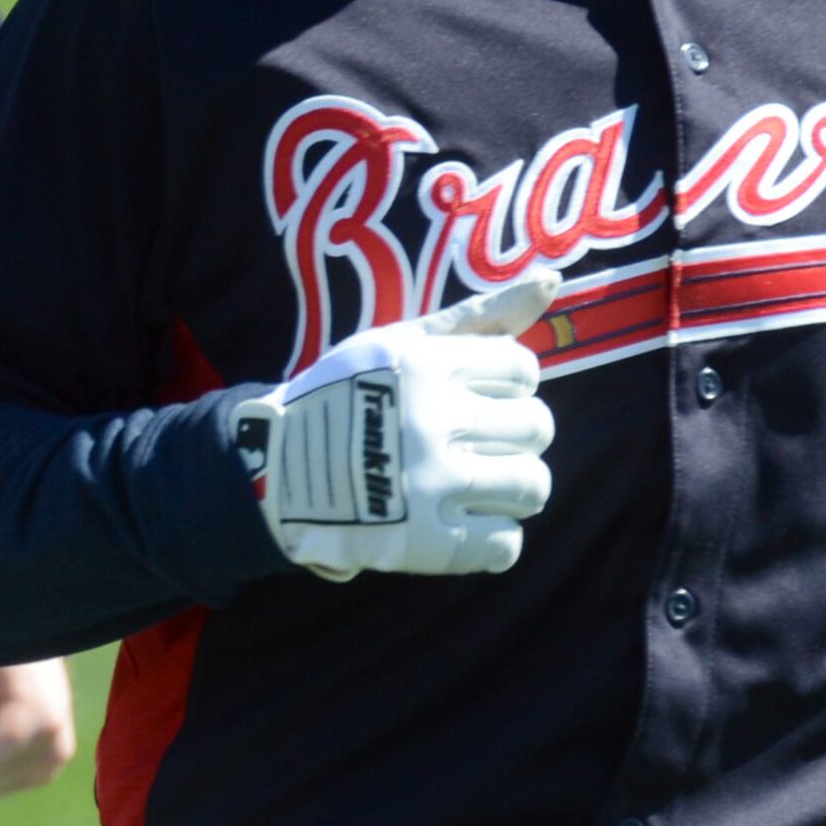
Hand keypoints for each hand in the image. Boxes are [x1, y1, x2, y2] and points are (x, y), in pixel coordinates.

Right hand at [233, 270, 559, 581]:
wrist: (272, 468)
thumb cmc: (345, 396)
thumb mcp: (401, 341)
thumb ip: (480, 314)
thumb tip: (553, 280)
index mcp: (427, 366)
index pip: (524, 370)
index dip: (502, 385)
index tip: (466, 398)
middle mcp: (433, 422)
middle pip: (537, 427)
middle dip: (510, 435)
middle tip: (470, 444)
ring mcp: (431, 485)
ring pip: (533, 486)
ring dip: (509, 487)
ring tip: (470, 485)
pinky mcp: (427, 543)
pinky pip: (507, 545)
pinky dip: (490, 538)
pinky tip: (456, 522)